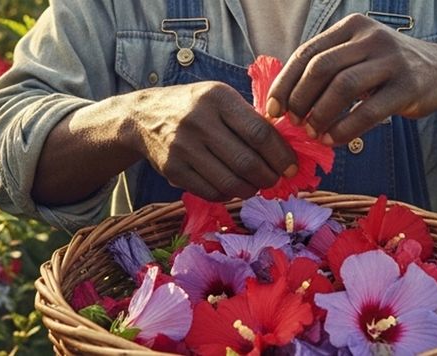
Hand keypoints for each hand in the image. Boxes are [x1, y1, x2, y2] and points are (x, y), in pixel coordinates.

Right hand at [126, 82, 297, 200]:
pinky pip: (211, 192)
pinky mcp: (172, 169)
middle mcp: (198, 121)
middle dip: (270, 177)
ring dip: (252, 189)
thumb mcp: (219, 97)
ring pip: (230, 182)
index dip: (281, 155)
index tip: (292, 166)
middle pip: (247, 162)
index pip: (260, 133)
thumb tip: (288, 149)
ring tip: (257, 184)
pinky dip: (229, 194)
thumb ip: (250, 117)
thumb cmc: (194, 107)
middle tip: (277, 179)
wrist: (144, 117)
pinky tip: (234, 186)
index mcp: (217, 98)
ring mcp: (183, 147)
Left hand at [266, 13, 436, 145]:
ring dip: (321, 114)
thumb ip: (326, 68)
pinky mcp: (408, 85)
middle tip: (293, 123)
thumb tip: (283, 100)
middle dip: (300, 99)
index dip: (285, 83)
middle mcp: (371, 37)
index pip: (307, 52)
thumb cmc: (387, 69)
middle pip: (321, 67)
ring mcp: (391, 59)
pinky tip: (335, 140)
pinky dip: (347, 128)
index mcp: (351, 26)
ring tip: (312, 132)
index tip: (273, 108)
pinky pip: (370, 110)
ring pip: (343, 86)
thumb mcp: (358, 55)